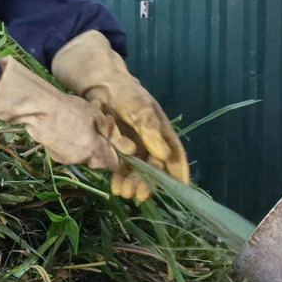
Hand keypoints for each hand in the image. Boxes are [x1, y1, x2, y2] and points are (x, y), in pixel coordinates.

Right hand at [0, 59, 130, 186]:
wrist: (38, 111)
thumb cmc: (70, 109)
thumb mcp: (97, 117)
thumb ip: (114, 135)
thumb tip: (132, 150)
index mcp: (95, 151)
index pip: (115, 165)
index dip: (121, 158)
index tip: (122, 147)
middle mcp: (82, 160)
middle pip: (100, 161)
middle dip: (104, 149)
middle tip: (101, 129)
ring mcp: (67, 160)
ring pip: (86, 157)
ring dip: (89, 147)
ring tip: (83, 127)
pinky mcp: (56, 157)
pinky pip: (72, 154)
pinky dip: (75, 146)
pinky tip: (69, 131)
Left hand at [50, 32, 188, 193]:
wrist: (100, 86)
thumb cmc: (126, 93)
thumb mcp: (140, 109)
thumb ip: (150, 131)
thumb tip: (164, 156)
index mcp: (162, 132)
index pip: (175, 156)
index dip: (179, 173)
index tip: (180, 190)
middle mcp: (151, 143)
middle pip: (154, 168)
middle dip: (149, 183)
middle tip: (140, 195)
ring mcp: (134, 147)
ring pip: (137, 171)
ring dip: (133, 183)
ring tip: (124, 193)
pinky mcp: (118, 149)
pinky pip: (121, 167)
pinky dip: (119, 178)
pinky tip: (115, 187)